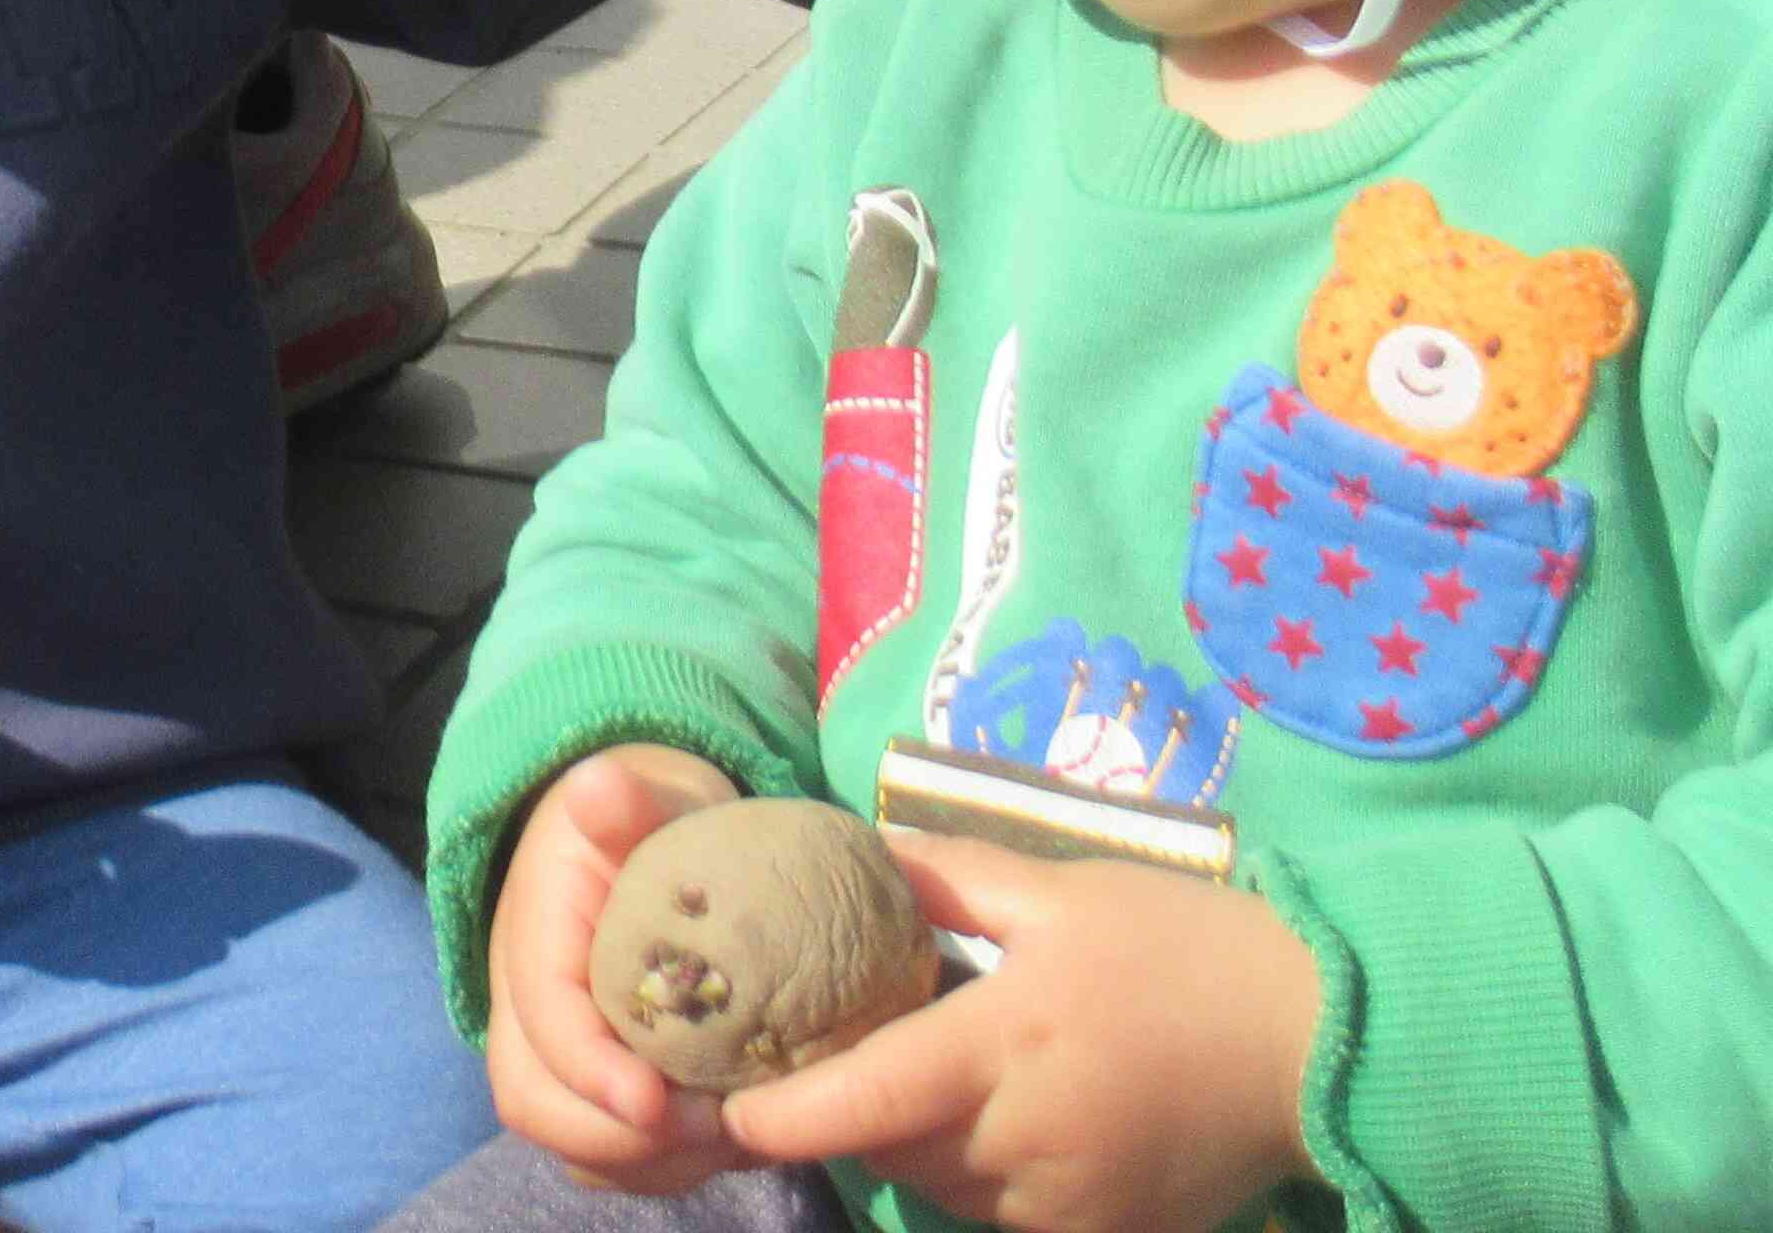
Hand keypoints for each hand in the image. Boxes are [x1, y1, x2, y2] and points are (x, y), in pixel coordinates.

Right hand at [484, 744, 762, 1193]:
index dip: (591, 1072)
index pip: (543, 1020)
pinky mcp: (594, 1081)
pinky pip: (608, 1150)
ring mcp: (556, 1048)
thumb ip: (629, 800)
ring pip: (571, 1140)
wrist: (649, 830)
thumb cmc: (655, 815)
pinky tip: (731, 1136)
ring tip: (733, 1137)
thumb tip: (597, 786)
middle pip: (534, 1100)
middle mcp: (528, 1003)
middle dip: (618, 1137)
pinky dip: (662, 1164)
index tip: (657, 1103)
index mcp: (534, 935)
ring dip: (649, 1160)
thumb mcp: (650, 795)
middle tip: (714, 1128)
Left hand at [721, 832, 1322, 1232]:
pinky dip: (981, 1171)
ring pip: (942, 1188)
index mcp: (1007, 1047)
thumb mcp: (1062, 890)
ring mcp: (1066, 1207)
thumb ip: (951, 876)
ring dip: (919, 1141)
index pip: (868, 1099)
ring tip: (940, 1068)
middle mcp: (1026, 1144)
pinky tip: (1007, 1111)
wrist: (1317, 1038)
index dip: (787, 1112)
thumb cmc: (1184, 947)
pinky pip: (1002, 1214)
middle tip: (847, 1045)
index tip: (730, 1104)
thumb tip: (861, 851)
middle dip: (854, 1109)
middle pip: (892, 1149)